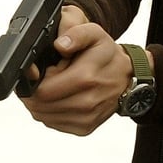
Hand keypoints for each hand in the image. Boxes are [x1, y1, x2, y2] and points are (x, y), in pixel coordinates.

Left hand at [22, 9, 132, 135]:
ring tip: (54, 87)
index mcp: (86, 78)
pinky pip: (53, 123)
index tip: (43, 71)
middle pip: (40, 105)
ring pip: (43, 116)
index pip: (42, 90)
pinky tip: (59, 98)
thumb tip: (60, 45)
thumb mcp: (94, 33)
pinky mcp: (84, 128)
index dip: (36, 80)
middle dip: (36, 91)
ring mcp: (85, 118)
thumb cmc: (107, 55)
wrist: (126, 76)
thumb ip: (76, 34)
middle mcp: (87, 102)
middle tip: (48, 78)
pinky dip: (50, 112)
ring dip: (41, 103)